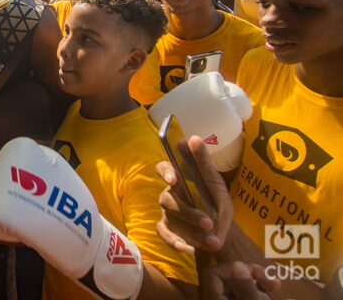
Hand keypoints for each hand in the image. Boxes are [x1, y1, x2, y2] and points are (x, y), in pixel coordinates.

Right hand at [156, 136, 233, 252]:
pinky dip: (174, 242)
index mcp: (180, 180)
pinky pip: (164, 234)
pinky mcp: (167, 230)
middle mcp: (170, 195)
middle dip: (188, 212)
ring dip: (190, 229)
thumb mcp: (216, 183)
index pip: (164, 169)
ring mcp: (167, 213)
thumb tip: (193, 137)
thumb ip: (204, 163)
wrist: (222, 231)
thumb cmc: (216, 202)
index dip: (165, 172)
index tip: (173, 178)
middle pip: (167, 199)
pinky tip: (187, 249)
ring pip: (169, 218)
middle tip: (209, 222)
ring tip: (213, 240)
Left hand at [200, 261, 279, 299]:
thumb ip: (246, 288)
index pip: (212, 273)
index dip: (231, 268)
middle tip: (266, 275)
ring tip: (275, 284)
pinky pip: (242, 294)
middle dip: (248, 274)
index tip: (252, 272)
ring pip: (236, 286)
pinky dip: (256, 291)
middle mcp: (216, 299)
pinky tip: (273, 288)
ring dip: (256, 282)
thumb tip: (239, 266)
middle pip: (225, 279)